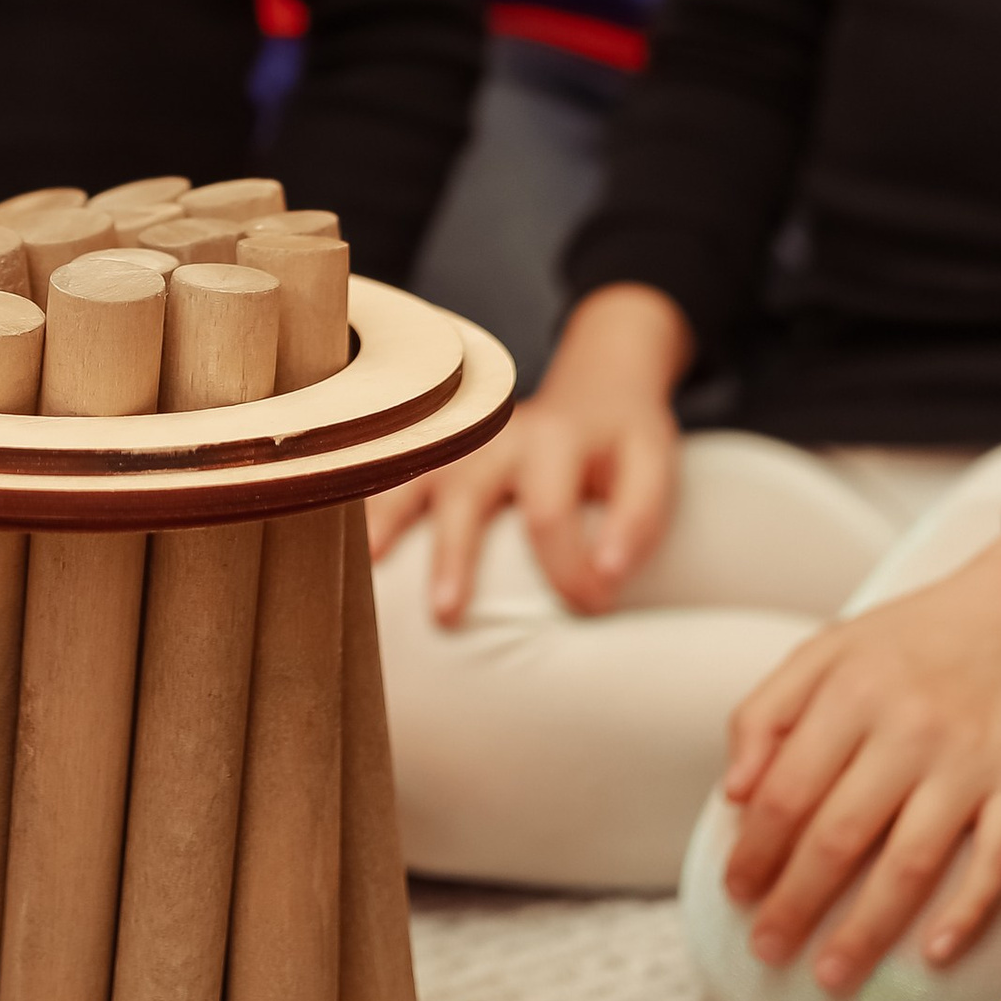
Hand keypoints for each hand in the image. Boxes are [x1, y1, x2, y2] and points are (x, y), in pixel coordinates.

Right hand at [368, 286, 689, 625]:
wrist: (596, 385)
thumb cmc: (622, 443)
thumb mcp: (652, 467)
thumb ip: (639, 520)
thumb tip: (608, 579)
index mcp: (553, 440)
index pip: (550, 513)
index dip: (567, 568)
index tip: (592, 609)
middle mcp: (496, 437)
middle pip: (468, 494)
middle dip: (455, 556)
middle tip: (446, 616)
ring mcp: (457, 442)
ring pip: (414, 477)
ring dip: (389, 522)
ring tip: (370, 567)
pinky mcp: (436, 451)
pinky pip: (393, 475)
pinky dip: (367, 505)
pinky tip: (348, 546)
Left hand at [720, 506, 1000, 992]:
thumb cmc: (911, 641)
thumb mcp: (827, 649)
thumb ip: (766, 713)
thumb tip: (731, 794)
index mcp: (849, 692)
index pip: (785, 791)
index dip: (753, 850)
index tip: (733, 893)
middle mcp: (909, 727)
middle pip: (838, 835)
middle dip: (794, 903)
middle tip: (765, 951)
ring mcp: (972, 759)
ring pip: (910, 861)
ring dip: (865, 929)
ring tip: (829, 976)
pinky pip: (996, 859)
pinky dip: (966, 912)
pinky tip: (930, 955)